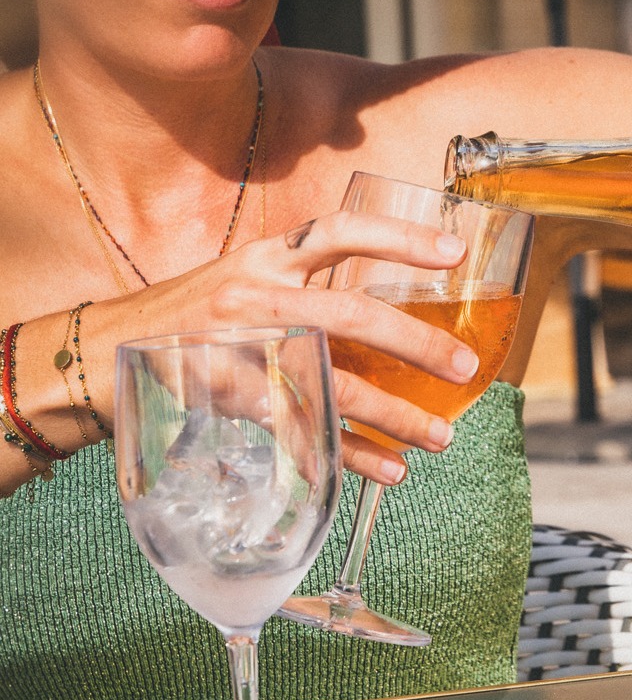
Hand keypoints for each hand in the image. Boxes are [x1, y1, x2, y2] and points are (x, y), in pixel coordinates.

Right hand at [60, 213, 479, 488]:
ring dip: (394, 414)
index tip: (453, 250)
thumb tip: (382, 305)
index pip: (337, 231)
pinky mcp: (227, 401)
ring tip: (440, 436)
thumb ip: (301, 285)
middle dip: (414, 342)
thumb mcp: (240, 279)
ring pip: (332, 384)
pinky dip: (348, 453)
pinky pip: (301, 430)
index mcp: (264, 258)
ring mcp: (239, 350)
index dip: (398, 237)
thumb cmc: (188, 317)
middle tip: (465, 365)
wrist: (97, 355)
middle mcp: (254, 297)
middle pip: (348, 314)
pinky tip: (386, 469)